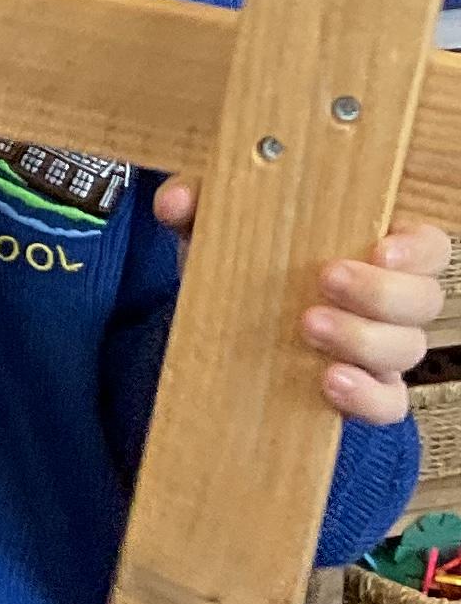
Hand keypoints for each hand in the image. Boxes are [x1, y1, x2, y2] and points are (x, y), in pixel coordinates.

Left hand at [151, 188, 451, 426]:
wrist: (221, 333)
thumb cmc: (243, 265)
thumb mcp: (219, 227)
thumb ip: (200, 204)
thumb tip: (177, 199)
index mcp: (372, 249)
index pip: (426, 244)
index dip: (415, 246)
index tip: (381, 245)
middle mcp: (388, 300)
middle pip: (424, 298)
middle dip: (380, 291)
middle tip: (326, 278)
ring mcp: (379, 350)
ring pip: (406, 349)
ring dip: (361, 338)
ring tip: (307, 326)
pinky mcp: (363, 392)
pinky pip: (386, 403)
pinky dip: (363, 395)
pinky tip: (327, 381)